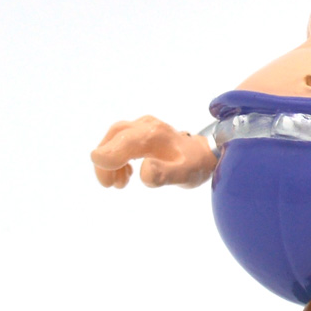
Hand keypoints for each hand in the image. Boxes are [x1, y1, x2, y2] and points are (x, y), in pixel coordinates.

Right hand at [90, 116, 215, 188]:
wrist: (204, 153)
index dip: (109, 157)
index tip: (106, 179)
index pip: (124, 141)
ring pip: (116, 137)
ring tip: (120, 183)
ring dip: (111, 160)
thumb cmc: (194, 165)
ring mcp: (143, 126)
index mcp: (155, 136)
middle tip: (108, 184)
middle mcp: (147, 126)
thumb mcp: (184, 174)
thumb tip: (144, 171)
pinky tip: (126, 173)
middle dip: (106, 161)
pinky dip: (117, 156)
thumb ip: (164, 174)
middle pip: (115, 136)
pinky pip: (121, 139)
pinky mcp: (142, 130)